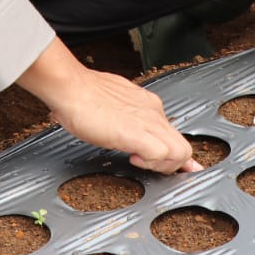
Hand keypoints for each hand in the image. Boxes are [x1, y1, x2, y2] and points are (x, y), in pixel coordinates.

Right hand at [20, 39, 199, 174]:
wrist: (71, 87)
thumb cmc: (83, 95)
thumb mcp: (113, 104)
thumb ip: (126, 115)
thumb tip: (124, 126)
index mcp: (148, 105)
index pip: (174, 134)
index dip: (175, 156)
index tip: (177, 167)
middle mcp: (153, 112)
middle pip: (183, 146)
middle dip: (172, 165)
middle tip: (149, 166)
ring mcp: (147, 122)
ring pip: (180, 151)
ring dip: (163, 166)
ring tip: (139, 161)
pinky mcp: (137, 133)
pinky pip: (162, 154)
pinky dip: (151, 163)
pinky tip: (132, 158)